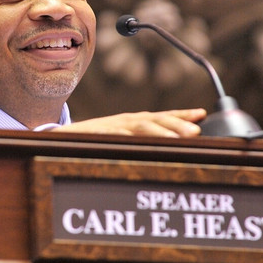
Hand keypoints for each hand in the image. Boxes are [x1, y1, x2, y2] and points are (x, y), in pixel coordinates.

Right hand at [55, 109, 206, 137]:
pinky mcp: (96, 134)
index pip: (163, 117)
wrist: (60, 140)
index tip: (202, 114)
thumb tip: (172, 148)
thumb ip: (143, 143)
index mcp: (134, 123)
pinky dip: (126, 137)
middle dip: (177, 124)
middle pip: (155, 120)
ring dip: (160, 132)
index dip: (182, 115)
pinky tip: (138, 141)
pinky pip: (113, 136)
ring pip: (140, 127)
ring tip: (178, 139)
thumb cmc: (95, 143)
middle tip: (195, 131)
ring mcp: (111, 126)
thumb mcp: (122, 141)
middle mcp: (126, 121)